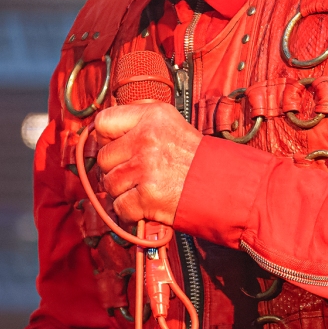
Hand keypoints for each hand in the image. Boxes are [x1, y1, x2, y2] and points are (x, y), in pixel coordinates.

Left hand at [94, 102, 201, 224]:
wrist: (224, 186)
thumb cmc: (197, 159)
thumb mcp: (171, 124)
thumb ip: (139, 123)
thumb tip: (103, 134)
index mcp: (152, 116)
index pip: (104, 122)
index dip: (105, 138)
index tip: (116, 147)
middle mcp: (147, 139)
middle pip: (103, 158)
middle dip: (115, 169)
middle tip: (135, 174)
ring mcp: (146, 168)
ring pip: (109, 184)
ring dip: (123, 191)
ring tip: (144, 188)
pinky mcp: (147, 196)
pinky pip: (119, 206)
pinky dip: (129, 211)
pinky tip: (146, 204)